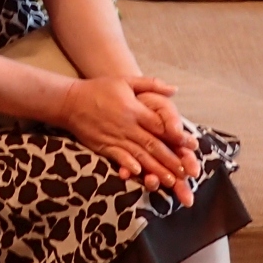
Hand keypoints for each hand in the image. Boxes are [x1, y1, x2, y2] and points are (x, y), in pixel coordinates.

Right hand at [59, 77, 201, 204]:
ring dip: (155, 169)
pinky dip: (129, 165)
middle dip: (171, 160)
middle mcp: (127, 125)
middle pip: (153, 144)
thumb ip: (151, 85)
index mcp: (135, 109)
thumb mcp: (126, 81)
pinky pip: (118, 157)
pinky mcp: (103, 146)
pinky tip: (140, 174)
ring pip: (139, 155)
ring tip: (170, 181)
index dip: (177, 136)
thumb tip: (174, 90)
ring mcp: (115, 137)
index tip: (191, 147)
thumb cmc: (100, 89)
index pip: (161, 125)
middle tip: (186, 173)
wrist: (70, 101)